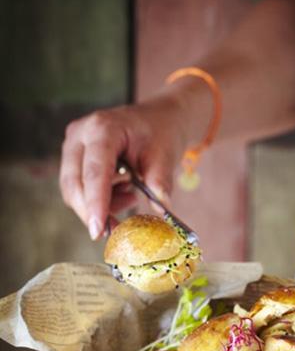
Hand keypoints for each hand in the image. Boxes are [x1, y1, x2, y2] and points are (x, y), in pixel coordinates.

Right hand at [59, 95, 185, 238]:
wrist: (158, 119)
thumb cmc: (161, 133)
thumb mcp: (165, 156)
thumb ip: (160, 182)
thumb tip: (161, 209)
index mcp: (103, 128)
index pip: (95, 172)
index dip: (96, 203)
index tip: (99, 231)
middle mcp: (81, 134)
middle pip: (75, 184)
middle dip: (93, 213)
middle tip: (117, 230)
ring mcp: (73, 145)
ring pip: (74, 190)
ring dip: (99, 206)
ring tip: (130, 196)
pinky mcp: (74, 157)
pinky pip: (78, 189)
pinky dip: (98, 200)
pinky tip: (122, 191)